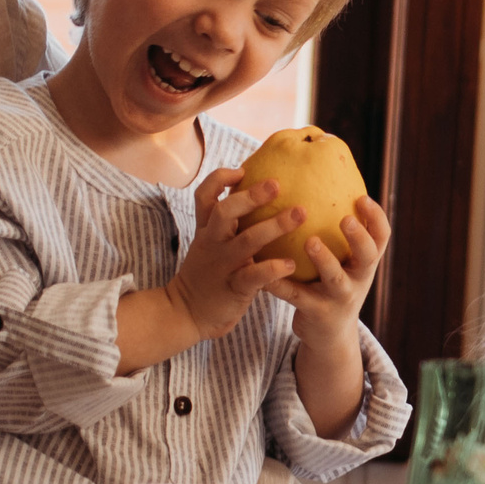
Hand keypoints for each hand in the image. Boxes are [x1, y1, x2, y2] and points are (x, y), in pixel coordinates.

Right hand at [118, 168, 302, 372]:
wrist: (185, 313)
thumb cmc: (207, 274)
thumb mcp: (210, 244)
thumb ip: (227, 224)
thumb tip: (255, 196)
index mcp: (207, 230)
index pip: (205, 196)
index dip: (220, 179)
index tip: (241, 170)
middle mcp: (213, 243)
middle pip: (225, 212)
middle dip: (250, 196)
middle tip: (277, 183)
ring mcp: (223, 265)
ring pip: (246, 240)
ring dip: (274, 225)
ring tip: (299, 214)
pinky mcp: (233, 288)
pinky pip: (254, 276)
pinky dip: (273, 268)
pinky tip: (291, 264)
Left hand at [266, 196, 390, 348]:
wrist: (329, 336)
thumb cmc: (333, 284)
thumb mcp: (345, 262)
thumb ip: (339, 234)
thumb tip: (324, 182)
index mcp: (365, 261)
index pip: (381, 236)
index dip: (376, 217)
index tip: (362, 197)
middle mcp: (358, 279)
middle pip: (368, 256)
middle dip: (359, 237)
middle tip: (345, 219)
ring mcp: (339, 298)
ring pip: (335, 278)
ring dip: (324, 259)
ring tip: (309, 241)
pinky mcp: (317, 313)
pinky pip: (297, 296)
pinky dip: (281, 284)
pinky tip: (265, 271)